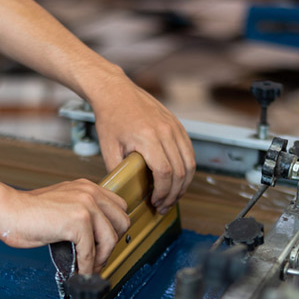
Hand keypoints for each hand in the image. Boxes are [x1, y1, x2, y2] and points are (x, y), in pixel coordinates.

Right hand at [0, 181, 129, 274]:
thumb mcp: (62, 205)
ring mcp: (85, 205)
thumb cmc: (28, 213)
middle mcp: (90, 192)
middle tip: (98, 257)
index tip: (103, 244)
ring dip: (101, 258)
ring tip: (89, 266)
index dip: (113, 229)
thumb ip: (81, 214)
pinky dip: (86, 265)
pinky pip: (91, 251)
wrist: (8, 212)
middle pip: (122, 222)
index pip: (118, 208)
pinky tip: (79, 269)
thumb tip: (95, 239)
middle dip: (112, 244)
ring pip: (111, 239)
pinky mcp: (78, 221)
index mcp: (87, 187)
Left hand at [90, 77, 194, 213]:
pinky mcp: (177, 125)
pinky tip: (177, 179)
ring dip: (184, 184)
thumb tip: (124, 192)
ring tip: (172, 197)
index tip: (156, 202)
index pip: (165, 172)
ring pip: (189, 163)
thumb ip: (117, 171)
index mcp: (148, 137)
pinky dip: (187, 168)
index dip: (163, 192)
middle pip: (180, 171)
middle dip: (174, 193)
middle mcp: (166, 131)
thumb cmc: (110, 118)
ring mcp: (174, 127)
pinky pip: (189, 151)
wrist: (116, 92)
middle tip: (164, 206)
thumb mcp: (108, 148)